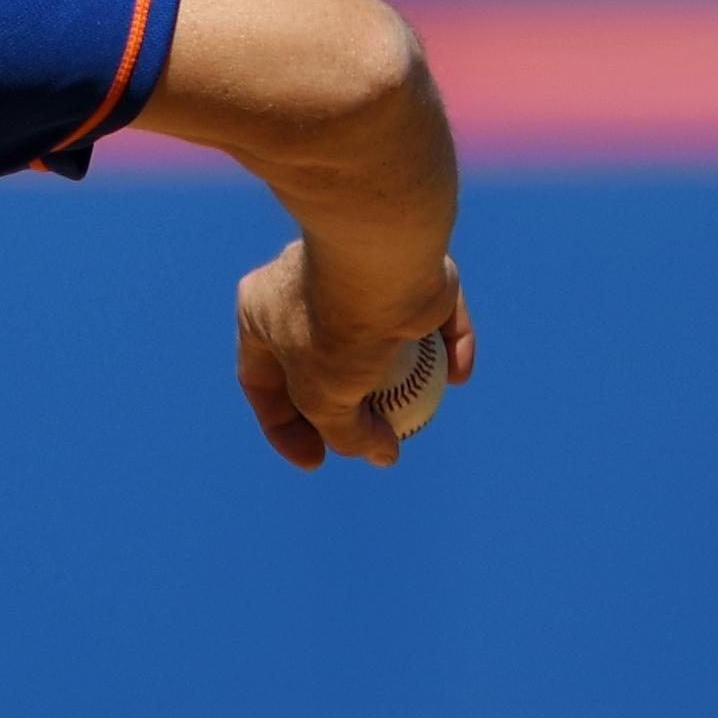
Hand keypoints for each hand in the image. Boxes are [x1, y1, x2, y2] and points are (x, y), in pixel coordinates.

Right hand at [235, 241, 475, 468]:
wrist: (382, 256)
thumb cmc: (334, 328)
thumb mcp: (323, 397)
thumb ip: (342, 433)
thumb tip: (378, 455)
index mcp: (258, 313)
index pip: (262, 382)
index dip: (285, 428)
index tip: (315, 461)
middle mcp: (302, 292)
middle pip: (322, 362)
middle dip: (348, 405)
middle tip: (371, 438)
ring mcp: (359, 279)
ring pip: (378, 339)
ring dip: (400, 379)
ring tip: (418, 412)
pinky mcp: (406, 272)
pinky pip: (429, 315)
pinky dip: (446, 345)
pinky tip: (458, 375)